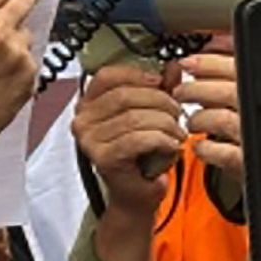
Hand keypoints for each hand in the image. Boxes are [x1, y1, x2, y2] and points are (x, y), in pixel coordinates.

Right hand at [72, 65, 185, 214]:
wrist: (136, 193)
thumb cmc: (140, 156)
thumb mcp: (151, 115)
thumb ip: (160, 89)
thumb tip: (173, 66)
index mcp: (88, 105)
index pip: (107, 76)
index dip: (137, 75)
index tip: (160, 82)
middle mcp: (82, 121)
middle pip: (125, 95)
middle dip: (160, 101)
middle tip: (177, 113)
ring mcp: (89, 140)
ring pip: (135, 117)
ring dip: (166, 123)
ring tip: (177, 133)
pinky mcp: (103, 158)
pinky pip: (138, 139)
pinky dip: (162, 140)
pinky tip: (171, 145)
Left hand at [174, 49, 242, 183]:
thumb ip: (238, 75)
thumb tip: (211, 50)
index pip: (239, 67)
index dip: (210, 63)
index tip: (188, 62)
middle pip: (228, 91)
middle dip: (197, 89)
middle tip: (180, 92)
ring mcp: (258, 138)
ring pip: (222, 119)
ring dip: (199, 118)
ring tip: (191, 120)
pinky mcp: (252, 164)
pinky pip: (224, 154)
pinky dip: (206, 149)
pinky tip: (200, 146)